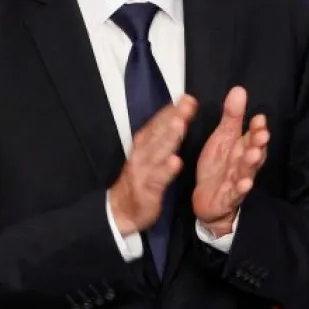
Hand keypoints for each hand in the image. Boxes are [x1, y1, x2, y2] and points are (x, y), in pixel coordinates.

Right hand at [109, 94, 198, 234]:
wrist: (121, 210)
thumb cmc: (140, 180)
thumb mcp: (147, 156)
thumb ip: (161, 139)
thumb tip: (178, 118)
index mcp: (143, 145)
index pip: (157, 124)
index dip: (171, 110)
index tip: (187, 98)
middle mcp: (141, 155)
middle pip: (158, 133)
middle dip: (173, 117)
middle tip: (187, 104)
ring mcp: (142, 172)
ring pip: (157, 153)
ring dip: (168, 138)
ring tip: (180, 124)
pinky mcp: (146, 190)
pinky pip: (157, 179)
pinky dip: (166, 170)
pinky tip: (176, 162)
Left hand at [193, 87, 268, 234]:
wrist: (207, 199)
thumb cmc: (219, 167)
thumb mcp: (223, 138)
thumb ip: (232, 117)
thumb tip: (239, 89)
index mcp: (242, 149)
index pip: (252, 136)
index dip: (256, 128)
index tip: (259, 118)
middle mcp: (244, 165)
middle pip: (254, 153)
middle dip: (258, 144)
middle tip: (262, 135)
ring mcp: (238, 181)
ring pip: (247, 172)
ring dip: (251, 164)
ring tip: (254, 154)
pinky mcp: (229, 197)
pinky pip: (235, 193)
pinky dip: (241, 189)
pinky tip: (245, 184)